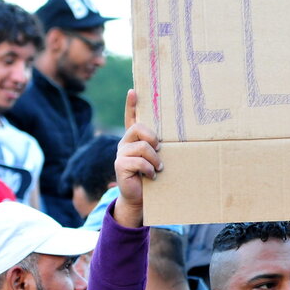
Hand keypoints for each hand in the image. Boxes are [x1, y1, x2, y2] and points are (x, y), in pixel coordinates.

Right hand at [113, 89, 162, 227]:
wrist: (139, 198)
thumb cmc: (151, 177)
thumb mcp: (156, 160)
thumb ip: (158, 148)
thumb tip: (169, 141)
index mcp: (134, 139)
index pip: (131, 118)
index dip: (131, 105)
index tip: (133, 91)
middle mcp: (125, 143)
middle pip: (139, 129)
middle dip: (153, 138)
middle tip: (160, 151)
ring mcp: (121, 153)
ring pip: (143, 147)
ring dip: (155, 160)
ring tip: (158, 169)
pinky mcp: (119, 165)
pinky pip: (139, 162)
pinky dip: (149, 170)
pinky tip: (151, 177)